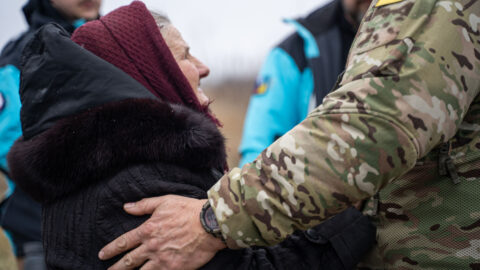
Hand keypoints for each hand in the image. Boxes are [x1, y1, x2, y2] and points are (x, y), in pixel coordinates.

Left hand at [99, 195, 225, 269]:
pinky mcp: (174, 268)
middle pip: (129, 261)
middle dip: (116, 268)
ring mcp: (162, 260)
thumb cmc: (188, 210)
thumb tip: (126, 207)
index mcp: (148, 230)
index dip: (111, 249)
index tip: (102, 254)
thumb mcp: (165, 201)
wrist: (209, 224)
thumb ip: (144, 205)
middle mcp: (152, 247)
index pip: (124, 242)